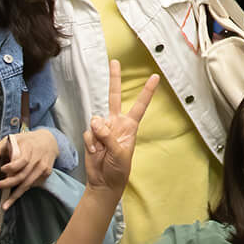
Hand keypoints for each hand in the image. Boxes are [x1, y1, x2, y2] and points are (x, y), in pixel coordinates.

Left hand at [0, 128, 61, 201]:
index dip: (12, 167)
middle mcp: (38, 159)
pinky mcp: (46, 173)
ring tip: (5, 204)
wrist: (49, 141)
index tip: (2, 169)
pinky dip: (23, 189)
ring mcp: (43, 167)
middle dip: (8, 183)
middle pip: (22, 175)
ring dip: (15, 195)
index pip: (22, 161)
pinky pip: (32, 184)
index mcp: (29, 148)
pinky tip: (15, 195)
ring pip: (28, 184)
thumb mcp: (11, 139)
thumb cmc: (26, 141)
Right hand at [86, 59, 164, 190]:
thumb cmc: (118, 169)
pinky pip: (88, 132)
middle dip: (114, 79)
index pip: (139, 106)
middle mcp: (116, 123)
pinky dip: (90, 143)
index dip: (146, 92)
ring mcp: (102, 128)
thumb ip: (109, 136)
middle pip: (114, 97)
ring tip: (102, 150)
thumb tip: (96, 121)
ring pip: (96, 120)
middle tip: (115, 61)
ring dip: (97, 136)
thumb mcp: (120, 153)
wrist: (103, 182)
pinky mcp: (91, 135)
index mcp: (129, 126)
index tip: (155, 77)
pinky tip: (95, 152)